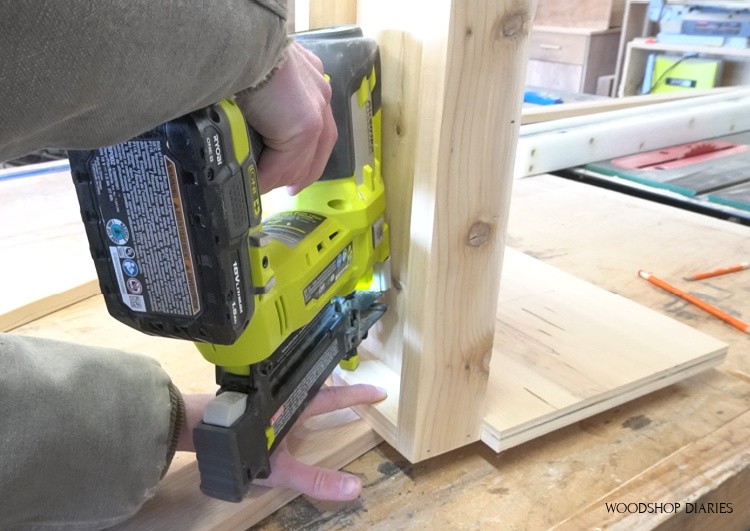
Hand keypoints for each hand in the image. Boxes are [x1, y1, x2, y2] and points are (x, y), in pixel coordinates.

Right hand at [236, 42, 337, 194]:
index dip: (306, 148)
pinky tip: (258, 182)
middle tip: (289, 187)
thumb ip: (261, 98)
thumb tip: (245, 117)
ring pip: (305, 158)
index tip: (295, 165)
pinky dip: (271, 176)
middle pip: (320, 145)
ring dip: (282, 176)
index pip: (316, 121)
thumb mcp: (255, 76)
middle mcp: (318, 91)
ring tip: (265, 185)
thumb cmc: (237, 52)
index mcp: (307, 77)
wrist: (238, 42)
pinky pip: (288, 163)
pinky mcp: (305, 126)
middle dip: (302, 171)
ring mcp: (316, 110)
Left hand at [255, 384, 386, 499]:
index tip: (379, 391)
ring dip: (318, 391)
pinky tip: (289, 407)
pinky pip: (284, 394)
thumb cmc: (242, 445)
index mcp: (297, 405)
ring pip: (300, 389)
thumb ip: (316, 479)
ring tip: (330, 396)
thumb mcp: (281, 468)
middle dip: (340, 389)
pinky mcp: (254, 401)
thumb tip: (354, 488)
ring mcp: (269, 397)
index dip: (358, 395)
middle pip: (320, 388)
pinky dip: (296, 396)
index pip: (336, 398)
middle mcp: (285, 396)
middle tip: (357, 391)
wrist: (199, 428)